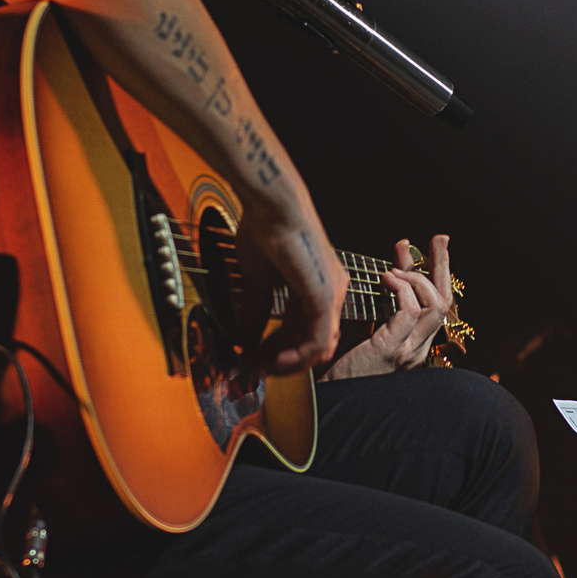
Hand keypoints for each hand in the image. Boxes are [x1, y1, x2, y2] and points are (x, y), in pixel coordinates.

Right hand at [240, 207, 343, 377]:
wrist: (271, 206)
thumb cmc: (264, 230)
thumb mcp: (257, 283)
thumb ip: (255, 313)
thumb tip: (243, 341)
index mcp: (316, 286)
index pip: (301, 331)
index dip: (275, 350)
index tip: (252, 360)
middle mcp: (330, 291)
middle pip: (311, 342)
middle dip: (280, 361)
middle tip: (253, 371)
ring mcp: (332, 294)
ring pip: (318, 346)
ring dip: (288, 362)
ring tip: (261, 367)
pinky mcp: (326, 296)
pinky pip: (318, 339)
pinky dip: (297, 355)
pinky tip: (275, 360)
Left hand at [326, 234, 453, 379]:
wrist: (329, 404)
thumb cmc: (341, 372)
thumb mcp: (367, 335)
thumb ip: (382, 313)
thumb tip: (387, 280)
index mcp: (415, 346)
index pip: (438, 306)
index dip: (436, 275)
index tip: (428, 250)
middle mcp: (419, 350)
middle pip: (446, 301)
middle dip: (443, 266)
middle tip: (439, 239)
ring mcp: (408, 352)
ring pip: (435, 304)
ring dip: (418, 277)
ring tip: (395, 267)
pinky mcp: (392, 350)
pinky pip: (411, 311)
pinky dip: (402, 288)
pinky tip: (387, 278)